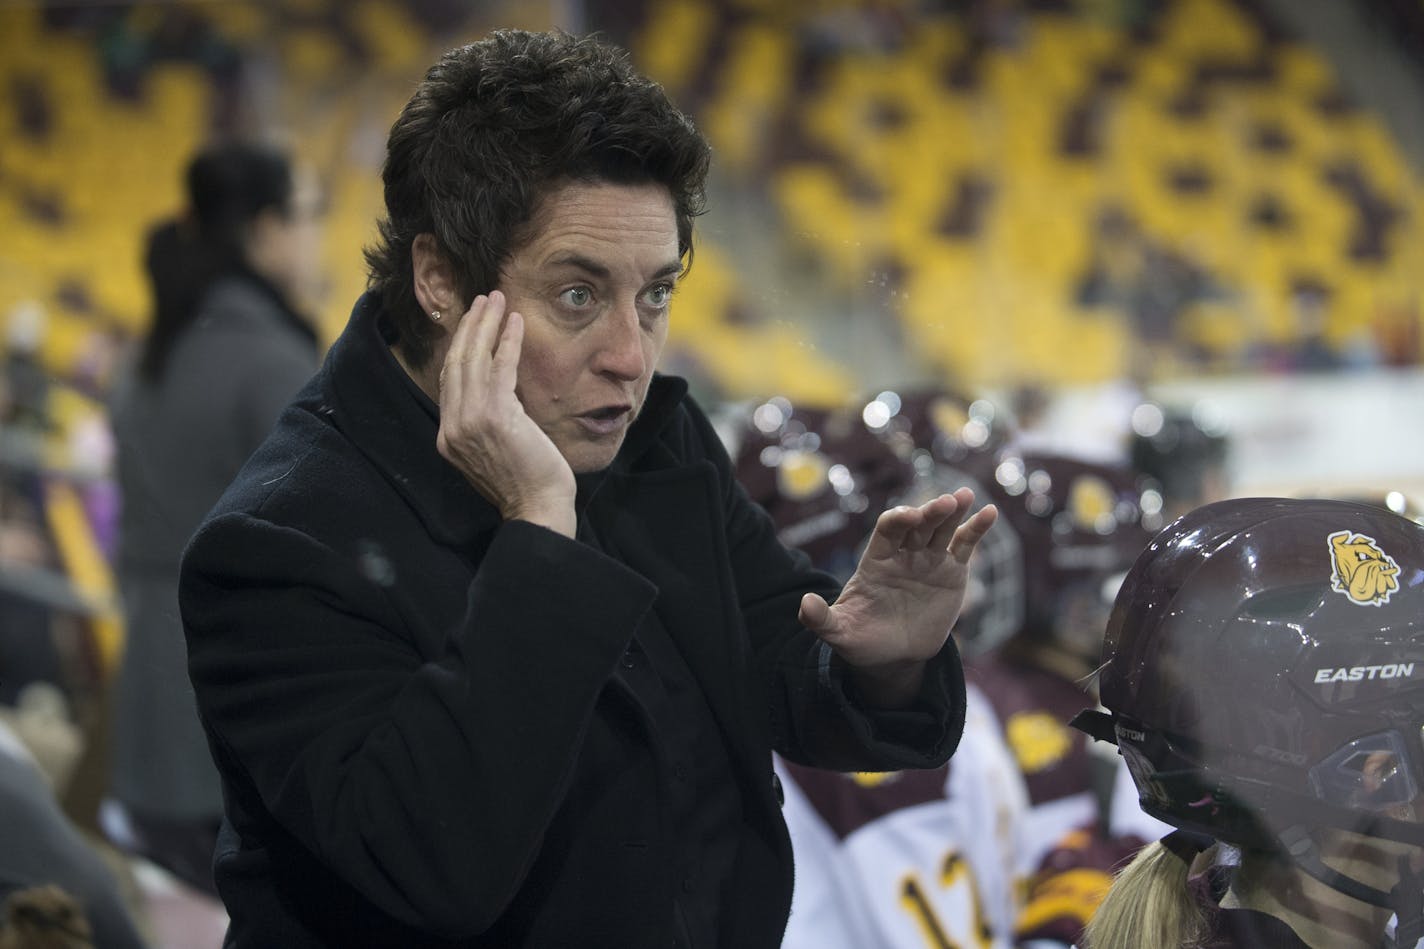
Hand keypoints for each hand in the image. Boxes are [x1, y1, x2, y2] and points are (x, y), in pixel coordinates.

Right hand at [435, 291, 575, 535]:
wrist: (538, 508)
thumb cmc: (526, 481)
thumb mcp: (495, 448)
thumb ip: (486, 420)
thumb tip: (499, 388)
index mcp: (448, 436)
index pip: (449, 380)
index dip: (460, 346)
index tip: (473, 322)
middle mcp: (453, 426)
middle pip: (456, 363)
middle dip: (469, 326)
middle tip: (483, 299)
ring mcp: (470, 422)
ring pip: (473, 359)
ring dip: (486, 324)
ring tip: (497, 300)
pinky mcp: (495, 416)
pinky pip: (500, 368)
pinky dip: (507, 341)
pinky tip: (515, 322)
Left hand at [798, 487, 996, 704]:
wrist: (894, 656)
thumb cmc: (862, 640)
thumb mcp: (839, 633)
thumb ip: (821, 619)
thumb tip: (804, 604)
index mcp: (877, 560)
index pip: (887, 530)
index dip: (898, 520)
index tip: (908, 517)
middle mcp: (904, 554)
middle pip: (918, 524)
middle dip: (930, 512)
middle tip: (945, 502)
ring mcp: (929, 560)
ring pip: (942, 529)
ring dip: (954, 511)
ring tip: (965, 496)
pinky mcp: (952, 572)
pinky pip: (965, 545)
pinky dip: (977, 529)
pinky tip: (990, 512)